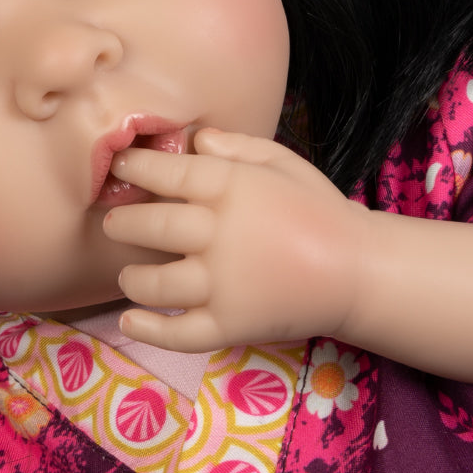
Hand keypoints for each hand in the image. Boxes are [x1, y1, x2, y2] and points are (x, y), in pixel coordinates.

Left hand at [104, 128, 369, 351]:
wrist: (359, 271)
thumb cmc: (318, 210)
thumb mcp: (283, 162)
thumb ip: (238, 147)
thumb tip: (195, 138)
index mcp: (231, 188)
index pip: (166, 172)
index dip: (135, 167)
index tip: (119, 166)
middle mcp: (219, 233)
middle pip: (150, 225)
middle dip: (122, 222)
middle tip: (113, 223)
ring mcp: (222, 283)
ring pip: (153, 282)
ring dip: (131, 277)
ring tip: (129, 272)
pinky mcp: (229, 324)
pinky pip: (178, 333)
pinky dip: (148, 330)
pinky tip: (129, 319)